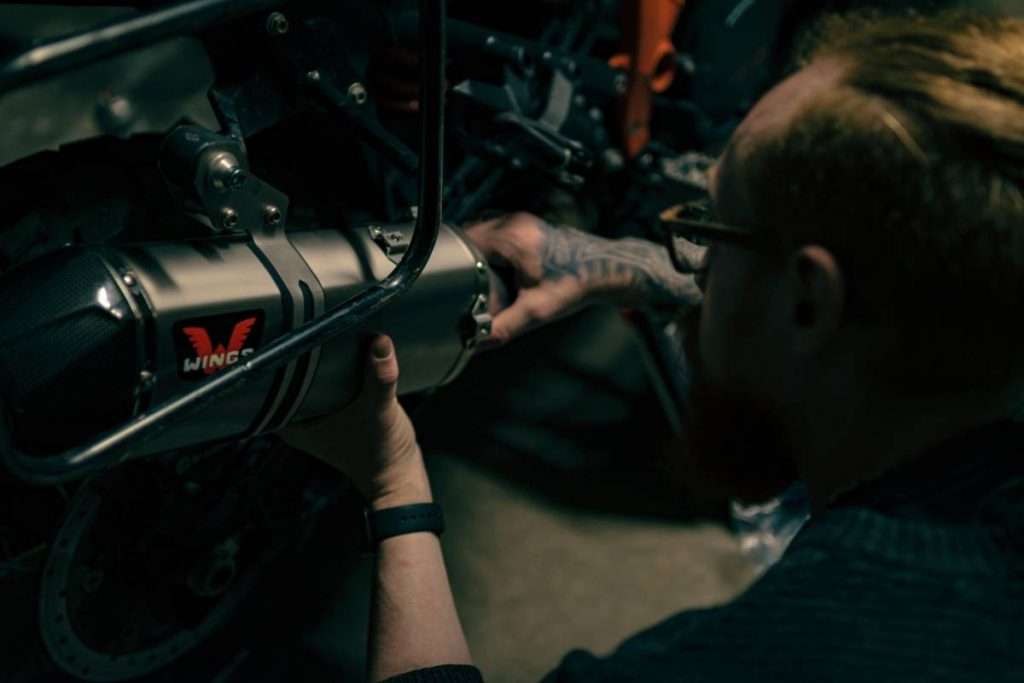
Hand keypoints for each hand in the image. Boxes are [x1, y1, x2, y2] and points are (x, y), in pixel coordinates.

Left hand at [280, 335, 429, 508]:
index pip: (270, 381)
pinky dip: (335, 368)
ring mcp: (316, 417)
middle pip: (289, 374)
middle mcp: (298, 419)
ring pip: (309, 377)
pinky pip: (328, 382)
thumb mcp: (380, 410)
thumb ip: (379, 377)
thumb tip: (379, 342)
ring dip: (319, 358)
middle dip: (301, 350)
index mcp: (291, 424)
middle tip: (309, 318)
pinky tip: (346, 350)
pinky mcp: (336, 413)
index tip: (284, 326)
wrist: (400, 476)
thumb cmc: (380, 454)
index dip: (276, 353)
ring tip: (328, 328)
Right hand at [464, 212, 702, 345]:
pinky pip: (495, 234)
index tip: (449, 285)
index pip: (463, 245)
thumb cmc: (576, 284)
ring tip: (475, 280)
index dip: (453, 267)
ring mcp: (519, 221)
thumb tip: (477, 340)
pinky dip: (489, 251)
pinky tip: (493, 271)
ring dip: (475, 256)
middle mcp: (512, 222)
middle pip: (469, 238)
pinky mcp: (526, 226)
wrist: (605, 270)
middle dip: (462, 263)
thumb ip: (504, 327)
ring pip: (480, 235)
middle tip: (461, 287)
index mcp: (511, 237)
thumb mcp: (537, 311)